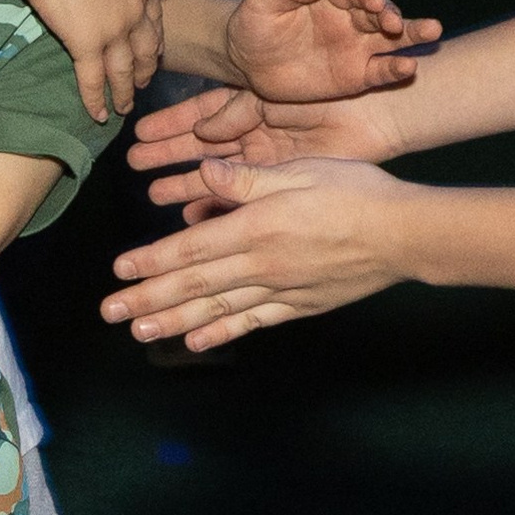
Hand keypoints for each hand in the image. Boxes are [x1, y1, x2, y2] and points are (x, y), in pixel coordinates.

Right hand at [16, 0, 162, 121]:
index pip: (155, 21)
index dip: (154, 43)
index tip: (153, 55)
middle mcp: (135, 9)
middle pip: (147, 51)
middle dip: (145, 72)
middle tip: (141, 85)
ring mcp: (114, 28)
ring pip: (125, 71)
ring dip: (125, 93)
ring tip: (123, 107)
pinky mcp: (88, 42)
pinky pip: (94, 80)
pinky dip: (96, 101)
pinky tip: (98, 115)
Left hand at [100, 156, 398, 346]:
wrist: (404, 234)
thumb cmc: (355, 191)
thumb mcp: (299, 171)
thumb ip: (246, 179)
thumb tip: (203, 174)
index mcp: (256, 226)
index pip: (191, 248)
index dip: (151, 262)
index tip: (120, 272)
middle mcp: (262, 264)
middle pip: (194, 284)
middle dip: (148, 299)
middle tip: (111, 312)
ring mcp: (280, 290)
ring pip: (216, 308)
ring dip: (174, 322)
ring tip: (139, 334)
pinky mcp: (299, 305)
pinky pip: (253, 322)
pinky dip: (222, 332)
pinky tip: (196, 342)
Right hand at [129, 81, 403, 188]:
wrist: (382, 109)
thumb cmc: (336, 90)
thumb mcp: (275, 97)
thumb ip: (236, 114)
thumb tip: (201, 135)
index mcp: (253, 105)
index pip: (201, 114)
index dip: (171, 124)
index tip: (140, 134)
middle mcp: (258, 132)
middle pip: (203, 146)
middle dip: (169, 155)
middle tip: (134, 165)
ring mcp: (272, 158)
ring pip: (221, 174)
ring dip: (187, 184)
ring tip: (154, 195)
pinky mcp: (288, 180)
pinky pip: (248, 197)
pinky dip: (223, 206)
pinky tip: (196, 219)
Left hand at [226, 0, 439, 102]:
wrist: (248, 61)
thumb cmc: (254, 23)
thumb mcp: (264, 1)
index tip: (371, 0)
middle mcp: (351, 18)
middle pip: (380, 12)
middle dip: (391, 14)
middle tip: (397, 22)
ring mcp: (357, 48)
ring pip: (391, 39)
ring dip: (412, 34)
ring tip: (433, 31)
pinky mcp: (356, 76)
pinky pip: (380, 72)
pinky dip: (395, 70)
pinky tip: (410, 68)